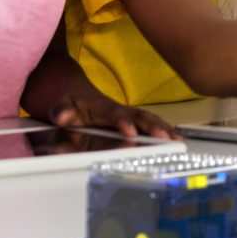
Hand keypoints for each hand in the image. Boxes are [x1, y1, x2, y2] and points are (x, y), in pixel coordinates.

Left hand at [47, 90, 176, 140]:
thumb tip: (62, 117)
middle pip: (139, 116)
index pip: (114, 114)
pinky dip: (165, 130)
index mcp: (102, 107)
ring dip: (163, 129)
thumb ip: (60, 110)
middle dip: (153, 126)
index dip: (123, 122)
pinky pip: (151, 125)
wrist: (77, 97)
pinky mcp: (133, 122)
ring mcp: (128, 116)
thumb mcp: (59, 105)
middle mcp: (119, 110)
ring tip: (177, 140)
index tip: (131, 132)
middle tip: (165, 137)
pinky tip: (177, 139)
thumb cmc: (69, 105)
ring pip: (149, 120)